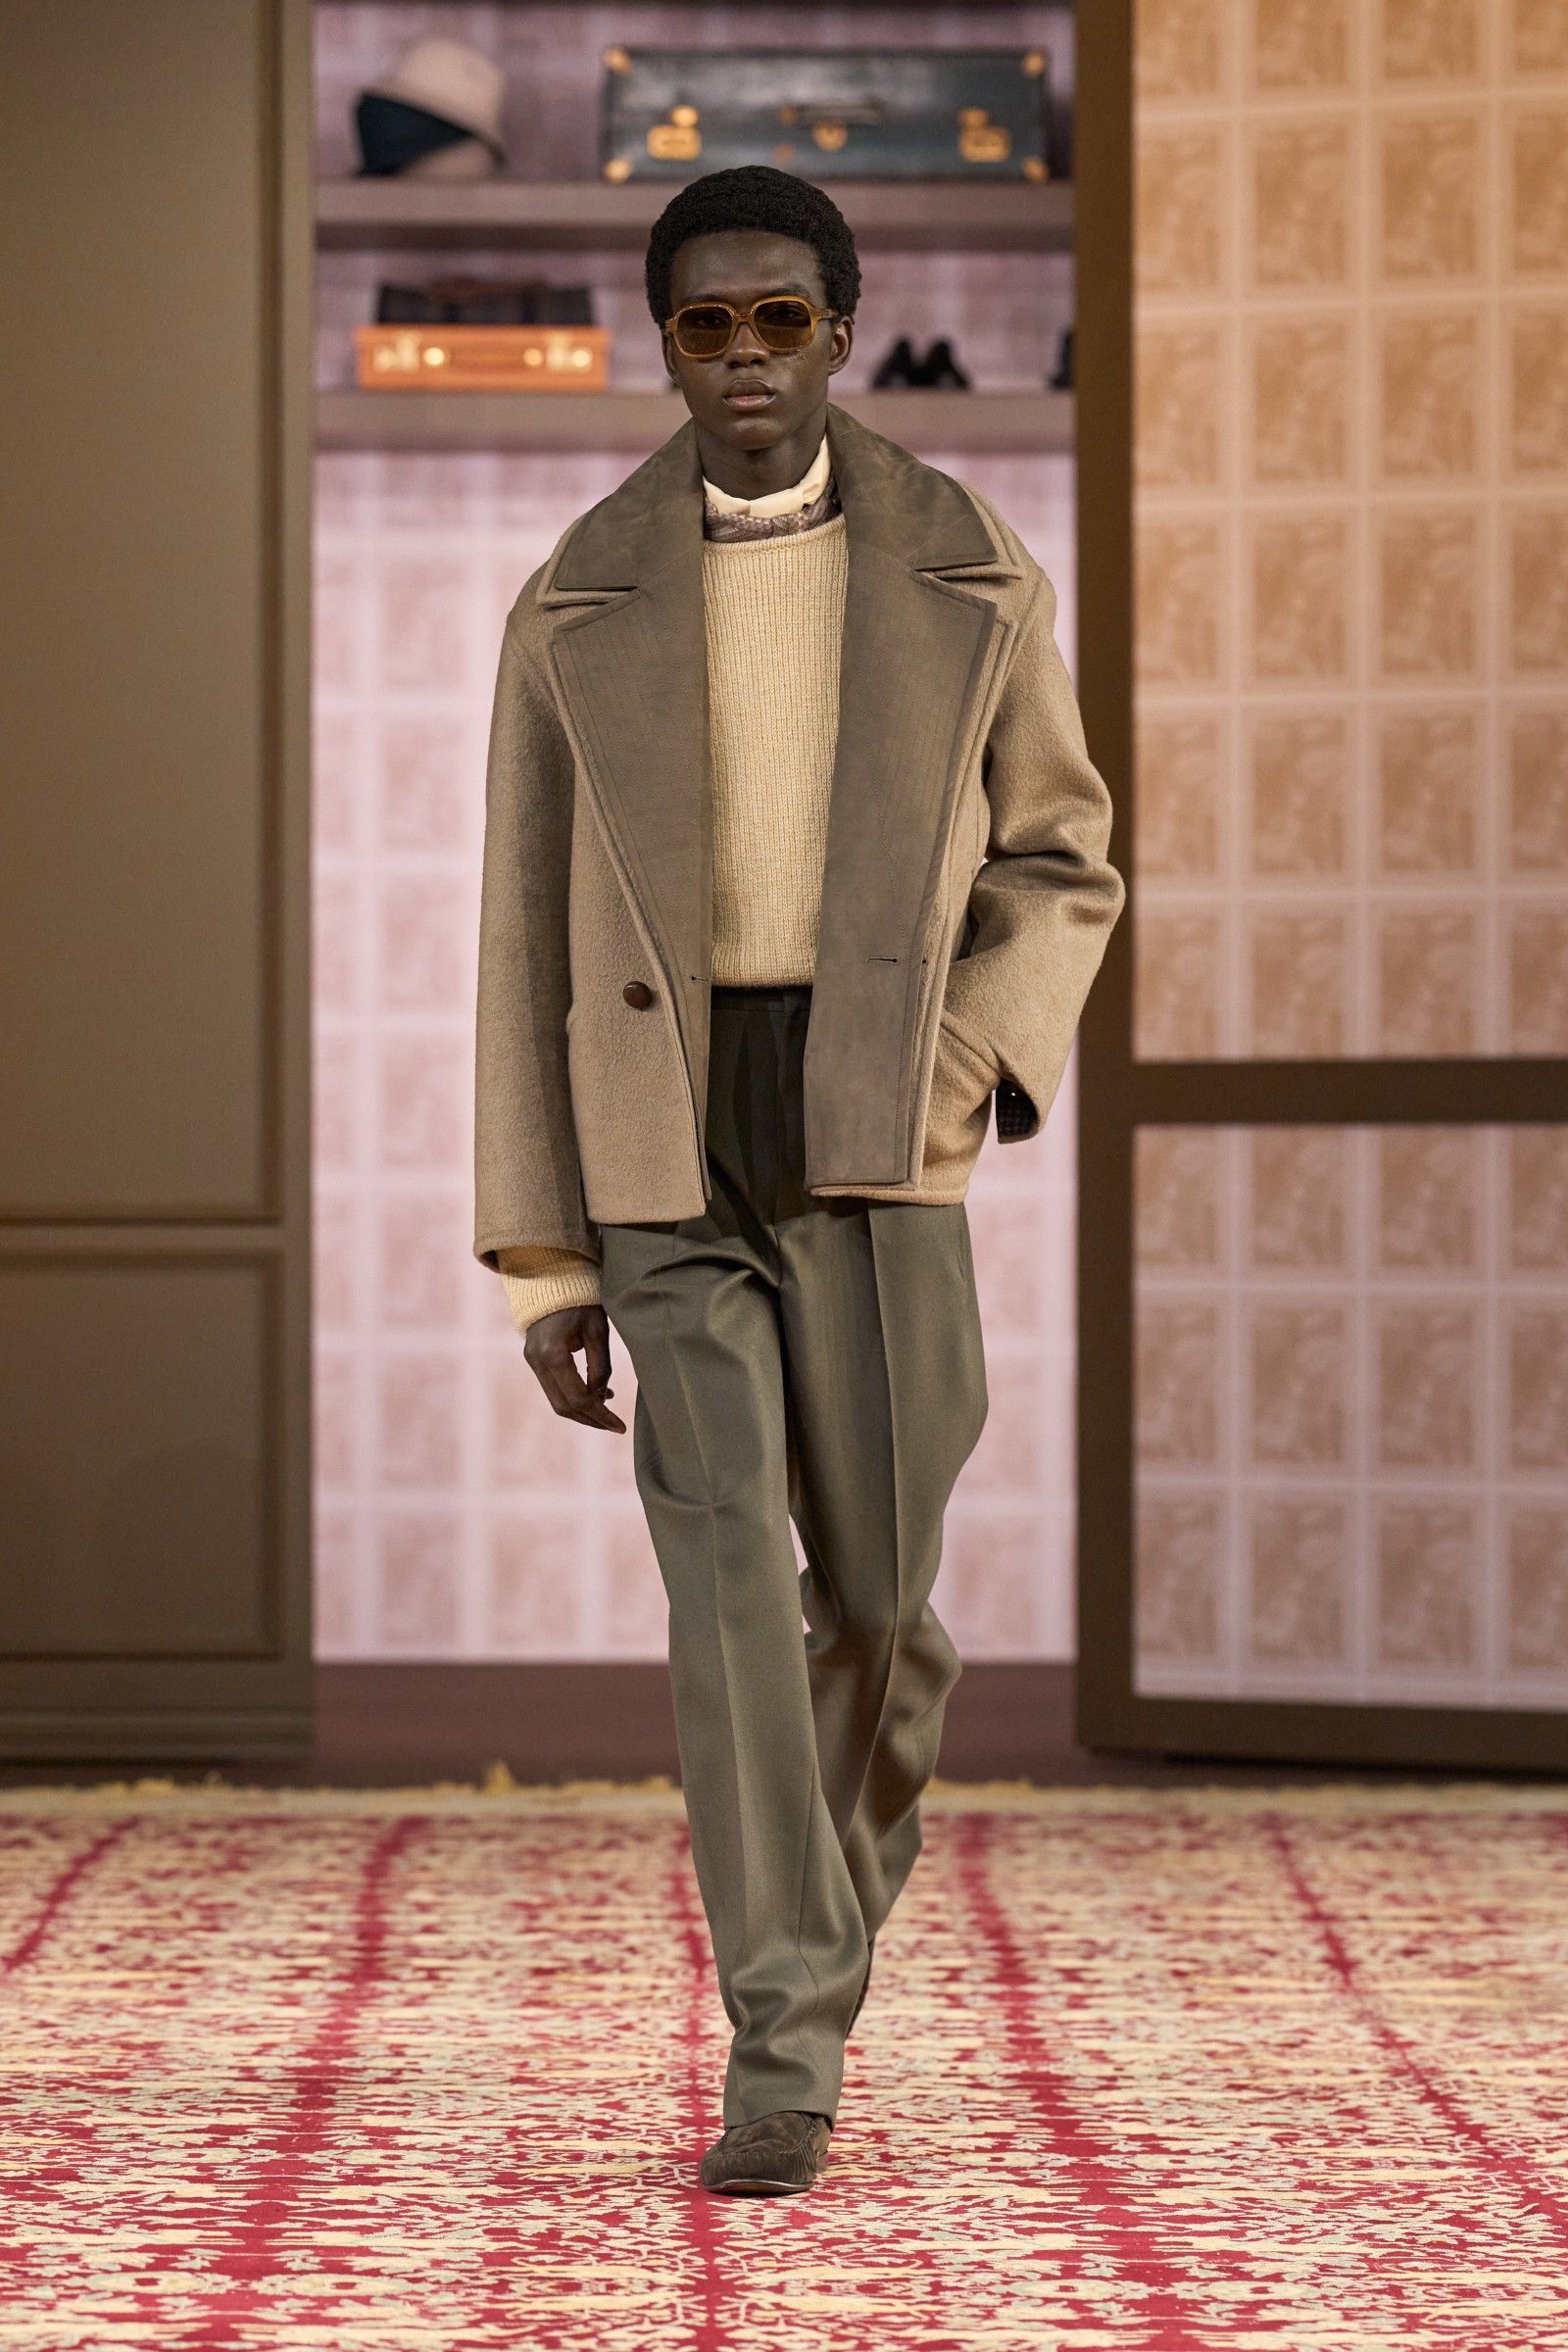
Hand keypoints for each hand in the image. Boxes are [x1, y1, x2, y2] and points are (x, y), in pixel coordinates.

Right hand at [523, 1301, 625, 1431]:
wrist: (551, 1278)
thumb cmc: (580, 1300)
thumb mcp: (598, 1331)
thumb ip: (600, 1367)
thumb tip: (602, 1397)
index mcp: (553, 1353)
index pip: (578, 1397)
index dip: (600, 1415)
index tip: (619, 1426)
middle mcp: (537, 1361)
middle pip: (563, 1406)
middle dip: (590, 1419)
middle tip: (614, 1426)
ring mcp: (532, 1361)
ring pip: (556, 1400)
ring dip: (582, 1410)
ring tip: (608, 1411)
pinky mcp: (534, 1359)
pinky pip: (553, 1387)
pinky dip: (573, 1396)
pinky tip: (595, 1393)